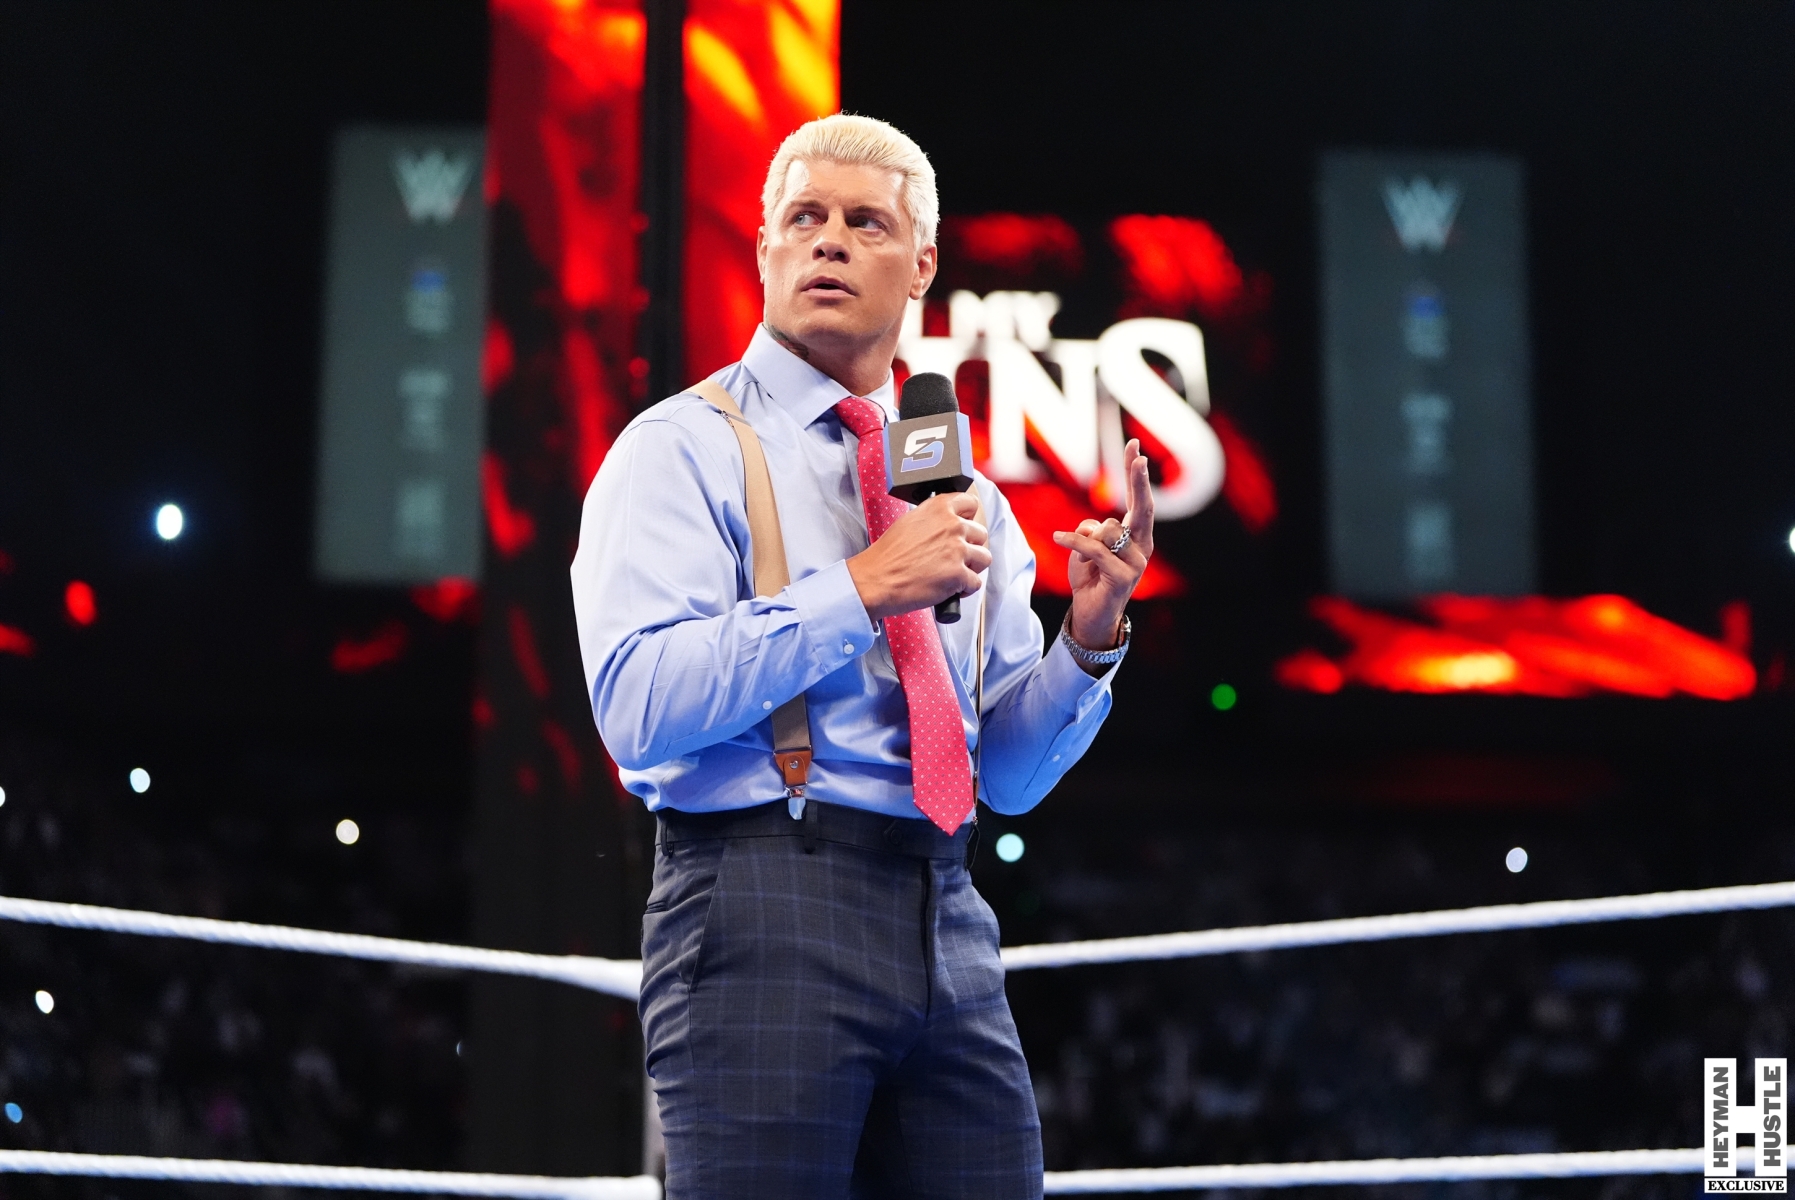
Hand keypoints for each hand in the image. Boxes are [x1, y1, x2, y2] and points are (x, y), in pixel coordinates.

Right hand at [848, 491, 990, 619]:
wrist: (875, 580)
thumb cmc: (887, 556)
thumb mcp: (909, 521)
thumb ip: (935, 519)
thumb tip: (951, 524)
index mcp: (939, 507)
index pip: (971, 503)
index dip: (969, 518)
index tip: (964, 529)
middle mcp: (952, 525)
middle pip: (981, 534)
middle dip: (971, 547)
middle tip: (954, 557)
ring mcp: (957, 550)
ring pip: (984, 558)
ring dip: (972, 567)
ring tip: (954, 574)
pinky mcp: (958, 575)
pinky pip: (975, 582)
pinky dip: (965, 589)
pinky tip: (950, 589)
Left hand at [1052, 439, 1154, 650]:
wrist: (1090, 616)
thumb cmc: (1090, 579)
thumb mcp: (1087, 548)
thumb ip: (1092, 531)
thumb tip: (1092, 527)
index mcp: (1136, 537)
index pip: (1138, 500)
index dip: (1135, 473)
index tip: (1133, 446)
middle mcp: (1142, 547)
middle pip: (1142, 507)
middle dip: (1138, 480)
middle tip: (1137, 456)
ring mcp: (1136, 562)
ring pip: (1106, 529)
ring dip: (1084, 538)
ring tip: (1081, 558)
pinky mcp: (1123, 576)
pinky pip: (1093, 548)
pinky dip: (1073, 542)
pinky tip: (1058, 538)